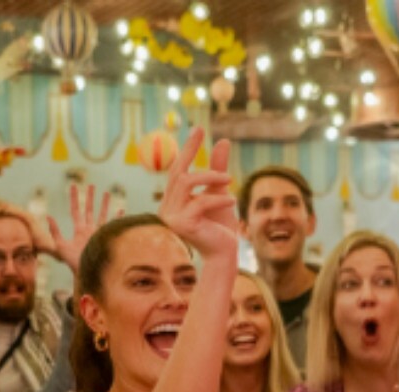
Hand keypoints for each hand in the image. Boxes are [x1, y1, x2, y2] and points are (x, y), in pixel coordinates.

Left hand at [4, 185, 119, 274]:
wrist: (85, 272)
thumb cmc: (72, 262)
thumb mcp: (60, 246)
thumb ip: (55, 231)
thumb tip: (48, 216)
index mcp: (78, 230)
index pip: (76, 210)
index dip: (74, 198)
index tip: (73, 186)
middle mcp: (89, 229)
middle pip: (89, 209)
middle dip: (90, 197)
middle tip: (92, 185)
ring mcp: (98, 233)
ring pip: (102, 215)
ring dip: (104, 204)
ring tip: (106, 193)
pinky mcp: (106, 238)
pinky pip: (112, 226)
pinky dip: (117, 218)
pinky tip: (121, 210)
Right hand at [158, 126, 237, 259]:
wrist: (223, 255)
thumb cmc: (220, 228)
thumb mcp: (219, 192)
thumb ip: (218, 169)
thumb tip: (223, 141)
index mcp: (171, 203)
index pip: (177, 171)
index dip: (187, 149)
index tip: (198, 128)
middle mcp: (166, 209)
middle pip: (178, 173)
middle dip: (191, 151)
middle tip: (209, 135)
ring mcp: (172, 218)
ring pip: (187, 183)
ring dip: (210, 177)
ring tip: (230, 181)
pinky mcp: (183, 224)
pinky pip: (200, 201)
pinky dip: (218, 198)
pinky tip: (233, 201)